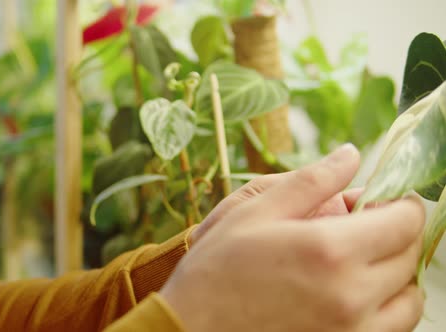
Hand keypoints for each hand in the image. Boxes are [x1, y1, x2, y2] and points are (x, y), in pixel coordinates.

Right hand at [161, 144, 424, 331]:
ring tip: (361, 260)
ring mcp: (351, 331)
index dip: (400, 203)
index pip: (404, 221)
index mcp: (330, 250)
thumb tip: (350, 155)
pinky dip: (386, 306)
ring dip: (396, 274)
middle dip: (395, 233)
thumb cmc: (216, 269)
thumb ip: (312, 181)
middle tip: (363, 224)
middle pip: (409, 257)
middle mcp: (351, 295)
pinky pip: (391, 328)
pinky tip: (353, 291)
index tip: (382, 199)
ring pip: (409, 300)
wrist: (192, 328)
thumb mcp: (255, 211)